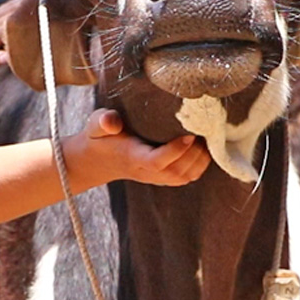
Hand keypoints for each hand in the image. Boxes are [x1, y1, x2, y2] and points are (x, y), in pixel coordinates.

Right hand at [65, 109, 210, 187]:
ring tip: (204, 137)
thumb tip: (112, 122)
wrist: (98, 159)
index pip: (156, 162)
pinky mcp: (164, 177)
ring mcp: (156, 178)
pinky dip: (200, 164)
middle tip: (202, 130)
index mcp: (132, 158)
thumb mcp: (96, 124)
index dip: (175, 151)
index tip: (189, 134)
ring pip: (185, 176)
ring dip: (200, 159)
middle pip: (176, 171)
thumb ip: (103, 121)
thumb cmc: (100, 137)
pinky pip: (188, 177)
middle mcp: (146, 172)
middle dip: (194, 153)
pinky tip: (202, 146)